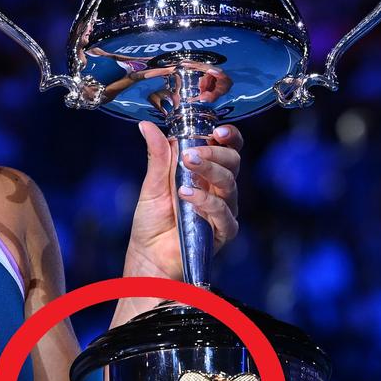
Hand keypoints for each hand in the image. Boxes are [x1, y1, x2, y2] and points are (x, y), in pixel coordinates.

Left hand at [123, 120, 241, 280]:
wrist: (149, 255)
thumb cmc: (152, 221)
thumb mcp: (152, 184)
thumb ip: (157, 155)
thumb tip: (147, 126)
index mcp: (206, 172)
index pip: (226, 147)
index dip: (227, 136)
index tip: (216, 130)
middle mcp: (219, 188)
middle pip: (232, 162)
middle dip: (214, 153)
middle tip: (192, 153)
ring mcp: (223, 208)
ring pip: (229, 184)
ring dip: (209, 172)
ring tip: (186, 170)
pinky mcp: (223, 230)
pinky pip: (223, 213)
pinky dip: (206, 202)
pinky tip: (188, 197)